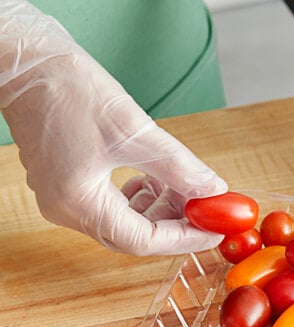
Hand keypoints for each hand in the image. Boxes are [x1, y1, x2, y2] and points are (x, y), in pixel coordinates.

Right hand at [0, 0, 225, 255]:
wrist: (24, 63)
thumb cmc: (67, 87)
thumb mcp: (134, 129)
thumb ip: (178, 166)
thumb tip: (213, 190)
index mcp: (79, 202)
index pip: (143, 240)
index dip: (183, 238)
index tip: (213, 232)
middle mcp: (67, 211)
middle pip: (134, 236)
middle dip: (173, 225)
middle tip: (203, 209)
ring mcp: (64, 201)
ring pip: (124, 223)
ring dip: (158, 211)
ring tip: (181, 188)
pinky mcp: (67, 187)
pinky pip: (111, 208)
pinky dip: (139, 201)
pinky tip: (153, 181)